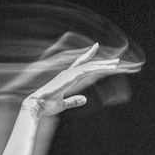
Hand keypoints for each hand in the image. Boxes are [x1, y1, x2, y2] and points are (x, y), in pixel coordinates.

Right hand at [27, 42, 141, 115]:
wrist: (37, 105)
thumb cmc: (47, 105)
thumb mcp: (64, 104)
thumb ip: (74, 101)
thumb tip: (85, 99)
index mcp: (67, 78)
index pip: (81, 65)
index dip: (90, 57)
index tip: (96, 49)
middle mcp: (69, 74)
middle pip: (89, 65)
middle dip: (103, 62)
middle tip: (117, 60)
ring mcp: (69, 75)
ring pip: (90, 67)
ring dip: (103, 65)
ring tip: (116, 64)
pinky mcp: (69, 78)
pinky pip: (85, 71)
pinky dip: (95, 69)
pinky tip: (105, 68)